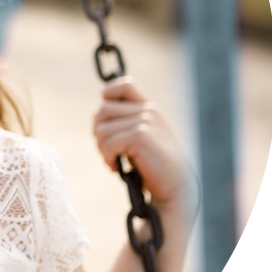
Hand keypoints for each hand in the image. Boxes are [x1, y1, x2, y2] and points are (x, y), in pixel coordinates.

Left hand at [92, 77, 185, 205]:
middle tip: (107, 150)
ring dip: (102, 149)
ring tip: (113, 160)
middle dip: (98, 133)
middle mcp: (148, 111)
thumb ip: (127, 123)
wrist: (175, 186)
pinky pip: (108, 143)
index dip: (108, 95)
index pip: (125, 85)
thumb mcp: (143, 138)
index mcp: (149, 108)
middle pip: (102, 110)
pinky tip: (115, 167)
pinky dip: (107, 157)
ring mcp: (145, 121)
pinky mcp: (140, 136)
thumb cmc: (155, 166)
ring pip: (102, 129)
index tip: (106, 119)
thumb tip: (96, 116)